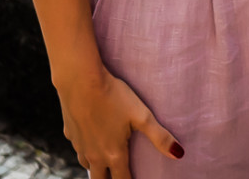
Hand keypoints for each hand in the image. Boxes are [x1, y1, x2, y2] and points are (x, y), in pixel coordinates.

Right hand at [56, 67, 182, 178]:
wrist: (80, 80)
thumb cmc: (113, 96)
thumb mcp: (141, 115)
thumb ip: (159, 136)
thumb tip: (179, 154)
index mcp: (113, 153)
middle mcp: (94, 155)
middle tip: (118, 176)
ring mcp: (79, 145)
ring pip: (87, 166)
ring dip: (97, 168)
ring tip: (105, 164)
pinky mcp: (69, 133)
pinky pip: (78, 149)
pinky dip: (85, 150)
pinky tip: (89, 141)